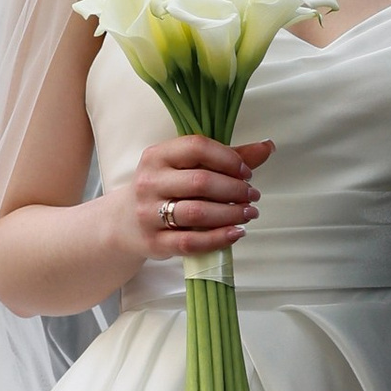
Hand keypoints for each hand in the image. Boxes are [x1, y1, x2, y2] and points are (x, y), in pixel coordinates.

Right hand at [121, 129, 271, 268]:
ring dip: (231, 213)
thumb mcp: (183, 167)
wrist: (123, 223)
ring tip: (249, 213)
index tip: (246, 171)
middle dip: (234, 189)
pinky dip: (219, 238)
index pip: (196, 147)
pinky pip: (191, 242)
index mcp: (156, 156)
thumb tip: (267, 147)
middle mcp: (149, 182)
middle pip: (200, 182)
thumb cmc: (162, 189)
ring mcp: (148, 214)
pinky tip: (237, 233)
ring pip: (197, 213)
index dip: (227, 158)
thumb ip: (224, 157)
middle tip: (252, 195)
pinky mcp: (154, 242)